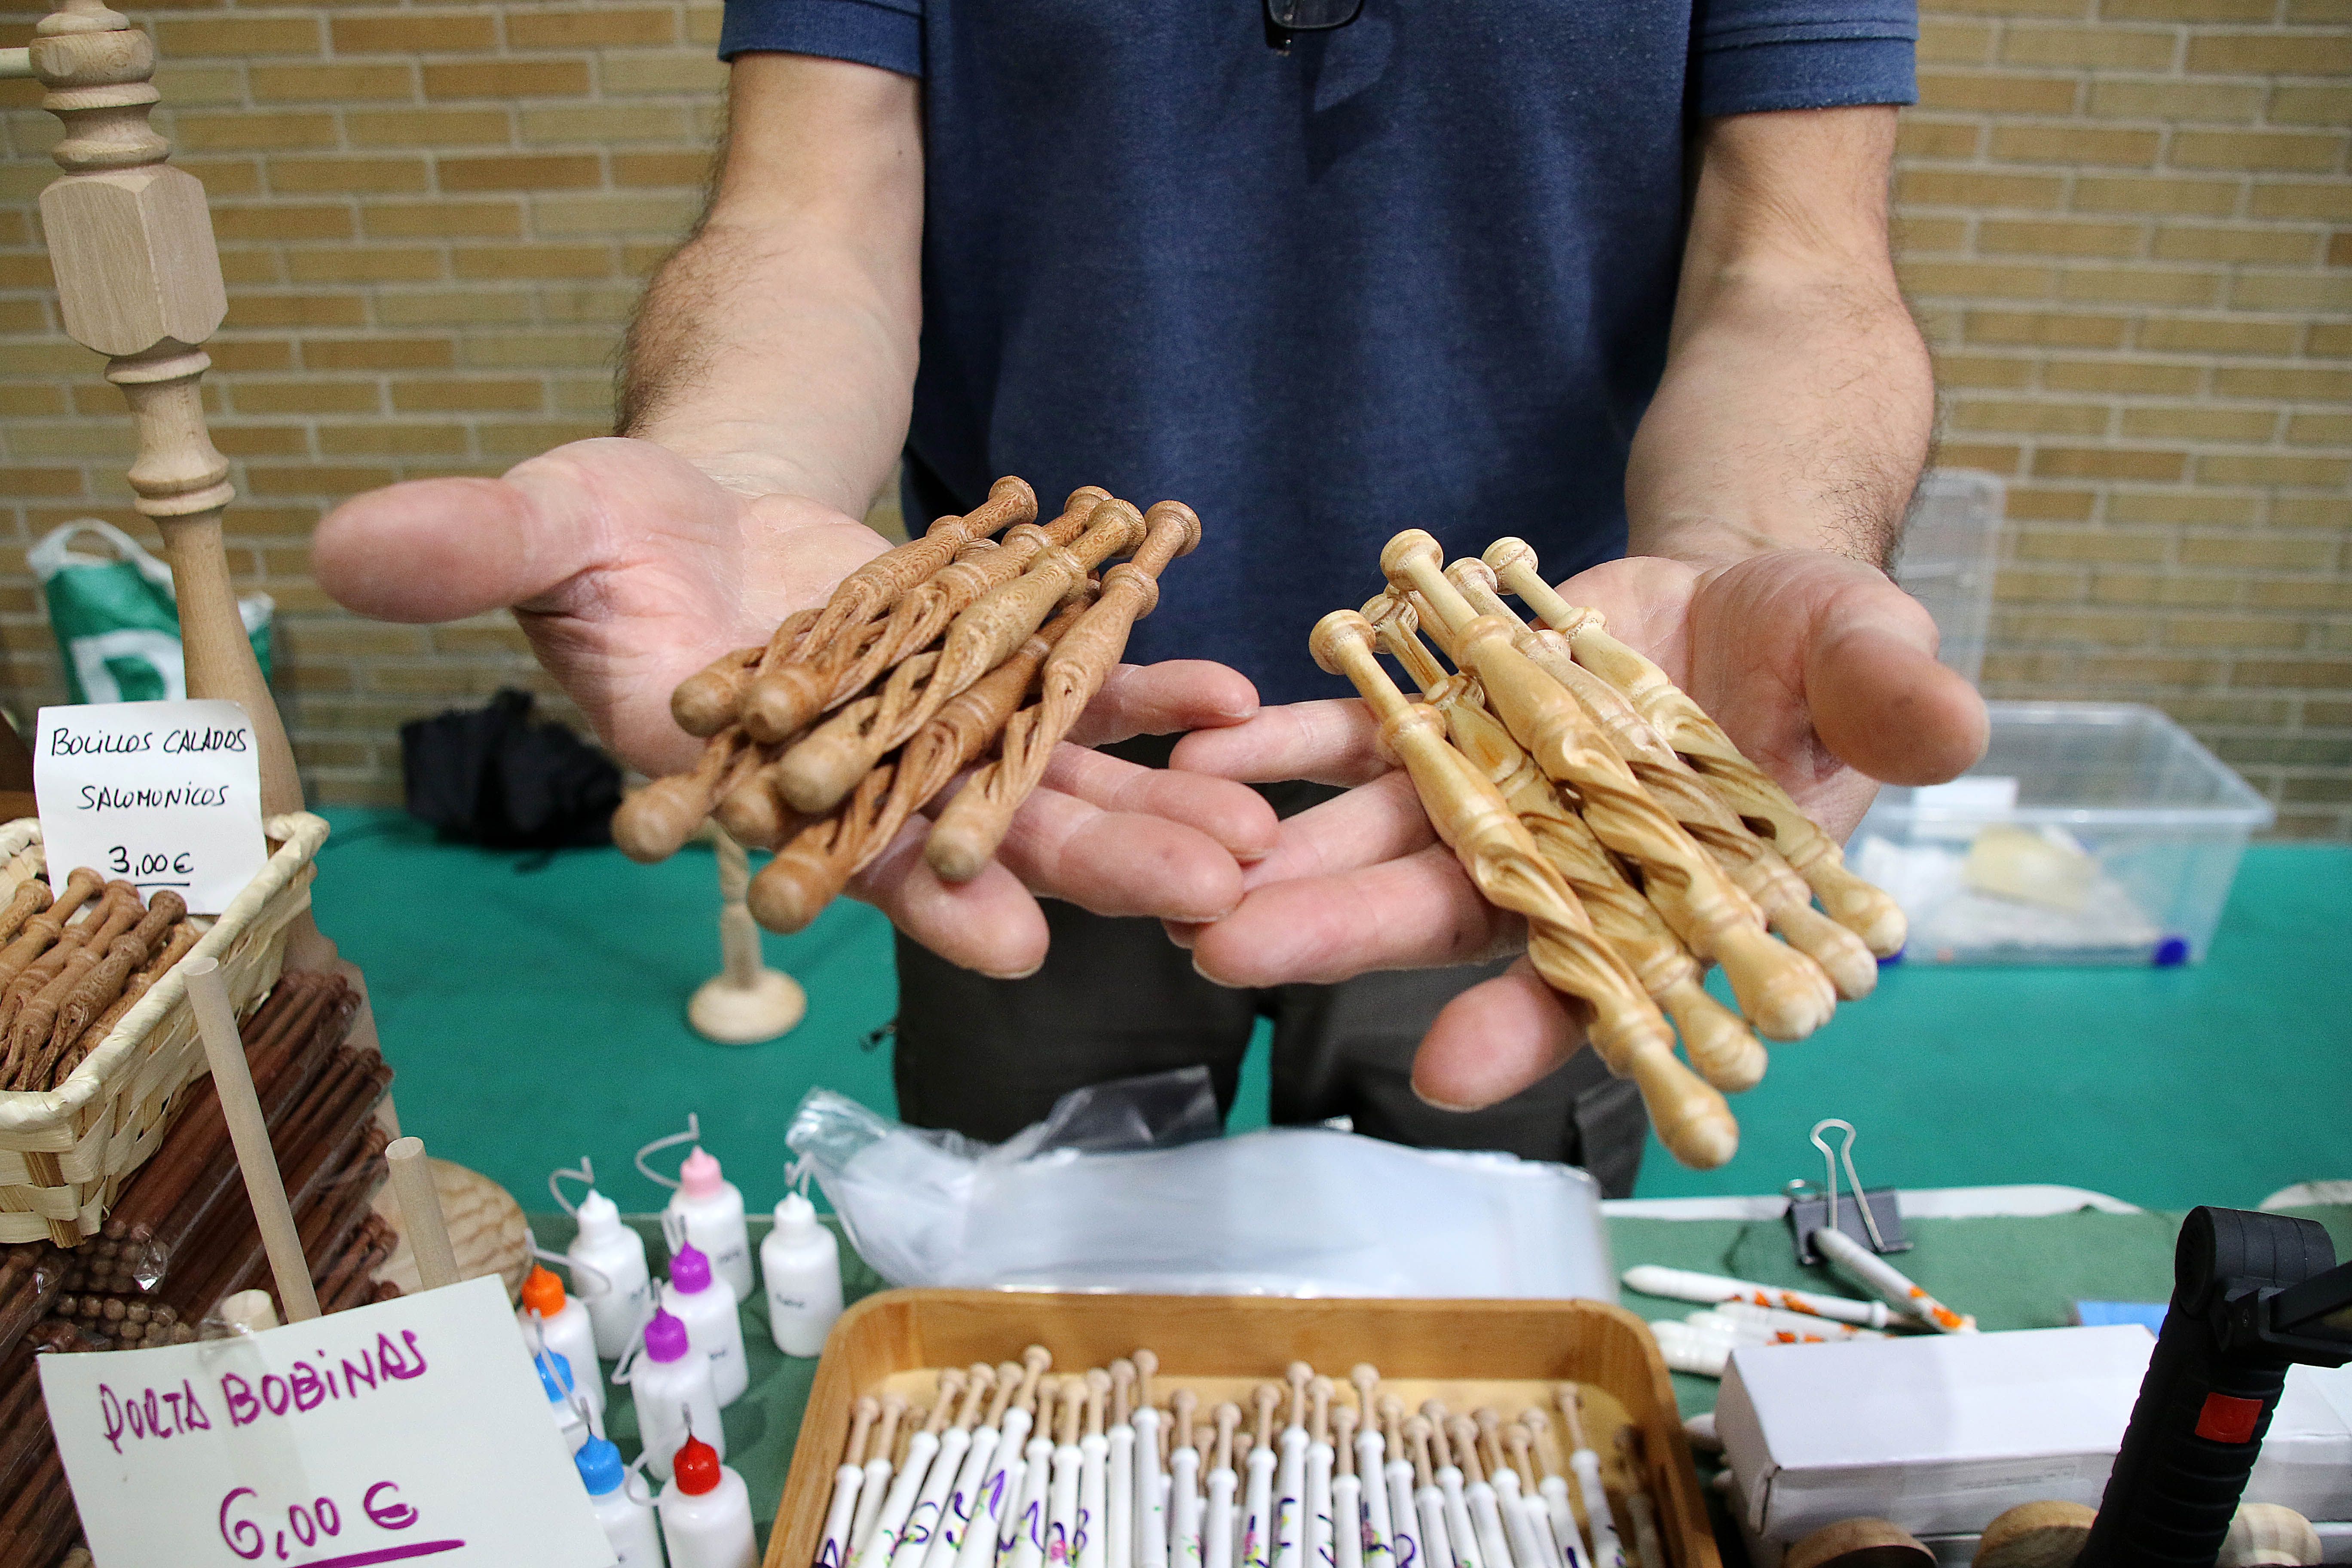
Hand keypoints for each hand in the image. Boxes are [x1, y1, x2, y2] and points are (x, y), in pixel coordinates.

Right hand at [313, 437, 1277, 976]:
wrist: (693, 505)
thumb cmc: (605, 533)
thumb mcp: (540, 523)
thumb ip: (468, 549)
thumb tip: (340, 546)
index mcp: (751, 781)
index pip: (836, 854)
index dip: (918, 900)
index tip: (1012, 948)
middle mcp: (854, 775)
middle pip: (979, 834)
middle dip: (1090, 869)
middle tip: (1210, 905)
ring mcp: (930, 722)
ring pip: (1049, 777)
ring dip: (1153, 807)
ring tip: (1256, 837)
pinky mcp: (982, 658)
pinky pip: (1077, 683)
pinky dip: (1147, 690)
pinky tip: (1225, 701)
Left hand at [1166, 546, 1987, 1109]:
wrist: (1735, 587)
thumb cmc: (1821, 645)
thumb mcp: (1867, 653)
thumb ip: (1890, 697)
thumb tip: (1953, 731)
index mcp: (1672, 895)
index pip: (1601, 980)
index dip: (1530, 1025)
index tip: (1441, 1073)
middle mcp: (1564, 866)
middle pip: (1450, 915)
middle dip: (1340, 937)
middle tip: (1229, 957)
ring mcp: (1491, 792)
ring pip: (1376, 837)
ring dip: (1281, 858)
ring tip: (1178, 878)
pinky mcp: (1445, 717)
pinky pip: (1352, 735)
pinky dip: (1283, 743)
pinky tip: (1206, 754)